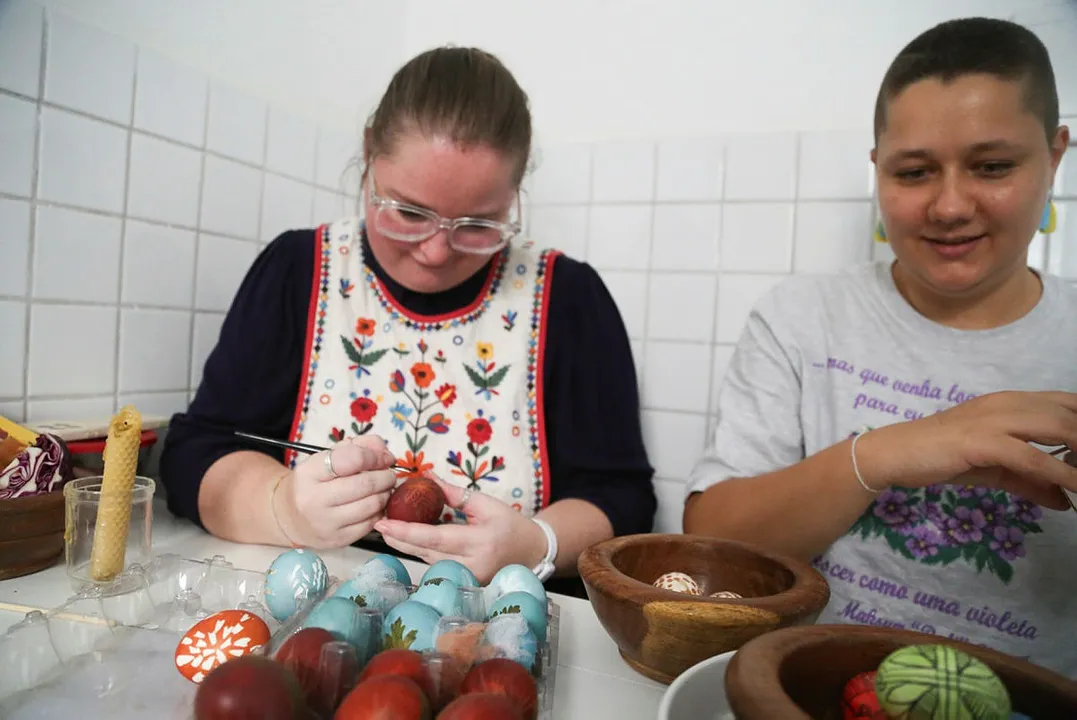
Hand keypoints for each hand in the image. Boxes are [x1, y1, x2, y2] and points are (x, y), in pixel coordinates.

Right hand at [276, 435, 396, 547]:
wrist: (289, 516)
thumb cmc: (313, 482)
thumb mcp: (327, 458)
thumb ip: (358, 447)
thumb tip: (385, 452)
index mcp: (309, 472)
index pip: (351, 459)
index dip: (375, 456)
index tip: (385, 458)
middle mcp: (313, 499)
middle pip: (365, 484)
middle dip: (385, 477)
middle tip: (389, 474)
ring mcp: (325, 523)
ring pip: (371, 505)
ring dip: (385, 494)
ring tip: (384, 488)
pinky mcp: (337, 540)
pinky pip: (370, 524)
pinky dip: (379, 512)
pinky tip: (375, 505)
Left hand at [373, 474, 546, 583]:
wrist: (532, 552)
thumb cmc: (511, 525)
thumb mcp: (486, 503)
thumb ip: (454, 493)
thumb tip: (426, 478)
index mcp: (480, 542)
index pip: (435, 538)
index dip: (406, 531)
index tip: (384, 523)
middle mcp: (472, 565)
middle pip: (425, 552)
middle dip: (399, 538)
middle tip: (377, 523)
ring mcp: (467, 578)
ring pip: (427, 560)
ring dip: (406, 544)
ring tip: (388, 527)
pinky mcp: (463, 582)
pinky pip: (435, 564)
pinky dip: (421, 551)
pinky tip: (407, 539)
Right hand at [868, 390, 1076, 508]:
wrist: (895, 453)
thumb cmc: (941, 456)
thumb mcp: (995, 470)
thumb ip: (1032, 482)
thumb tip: (1067, 501)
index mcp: (1012, 402)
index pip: (1067, 403)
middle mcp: (1008, 403)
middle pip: (1070, 414)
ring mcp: (994, 419)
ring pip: (1059, 428)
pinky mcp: (982, 441)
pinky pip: (1032, 456)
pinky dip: (1060, 472)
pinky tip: (1076, 487)